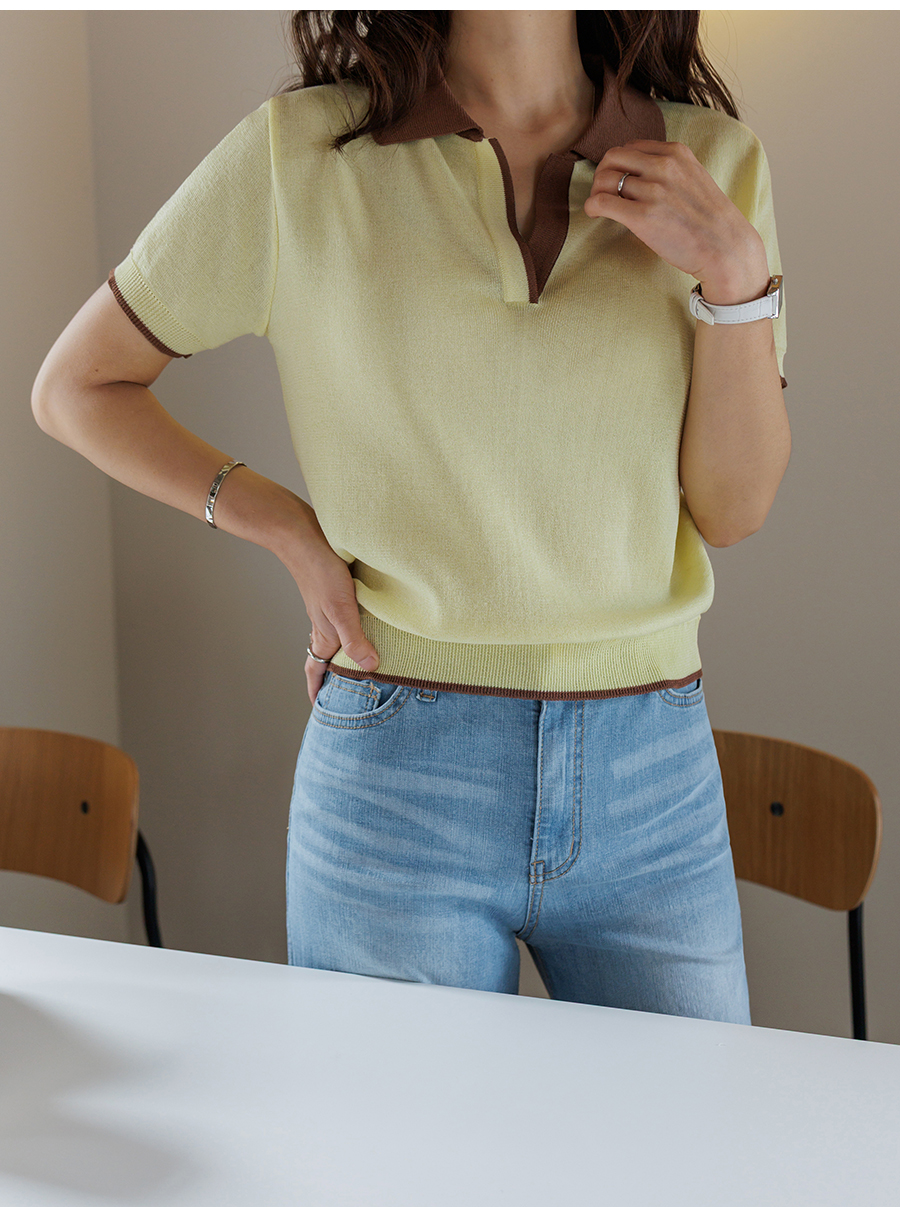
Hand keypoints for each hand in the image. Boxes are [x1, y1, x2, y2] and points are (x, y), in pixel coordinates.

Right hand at [278, 505, 378, 706]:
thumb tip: (370, 667)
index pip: (316, 670)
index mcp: (324, 635)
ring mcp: (327, 609)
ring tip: (357, 666)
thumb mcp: (342, 608)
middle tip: (343, 695)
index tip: (320, 709)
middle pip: (325, 659)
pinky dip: (350, 632)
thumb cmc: (322, 571)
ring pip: (333, 641)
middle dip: (332, 679)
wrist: (302, 535)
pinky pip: (341, 621)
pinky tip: (365, 625)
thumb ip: (355, 638)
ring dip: (341, 656)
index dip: (317, 690)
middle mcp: (324, 626)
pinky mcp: (334, 593)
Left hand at [584, 140, 768, 303]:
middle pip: (613, 157)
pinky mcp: (643, 216)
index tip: (619, 181)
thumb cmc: (709, 220)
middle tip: (604, 193)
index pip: (631, 147)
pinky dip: (592, 206)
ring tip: (602, 207)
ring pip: (605, 179)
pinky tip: (595, 214)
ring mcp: (653, 190)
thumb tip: (636, 174)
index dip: (619, 164)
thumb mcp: (693, 178)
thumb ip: (669, 170)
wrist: (726, 248)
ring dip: (596, 192)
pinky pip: (601, 202)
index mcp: (676, 153)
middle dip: (603, 174)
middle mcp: (664, 166)